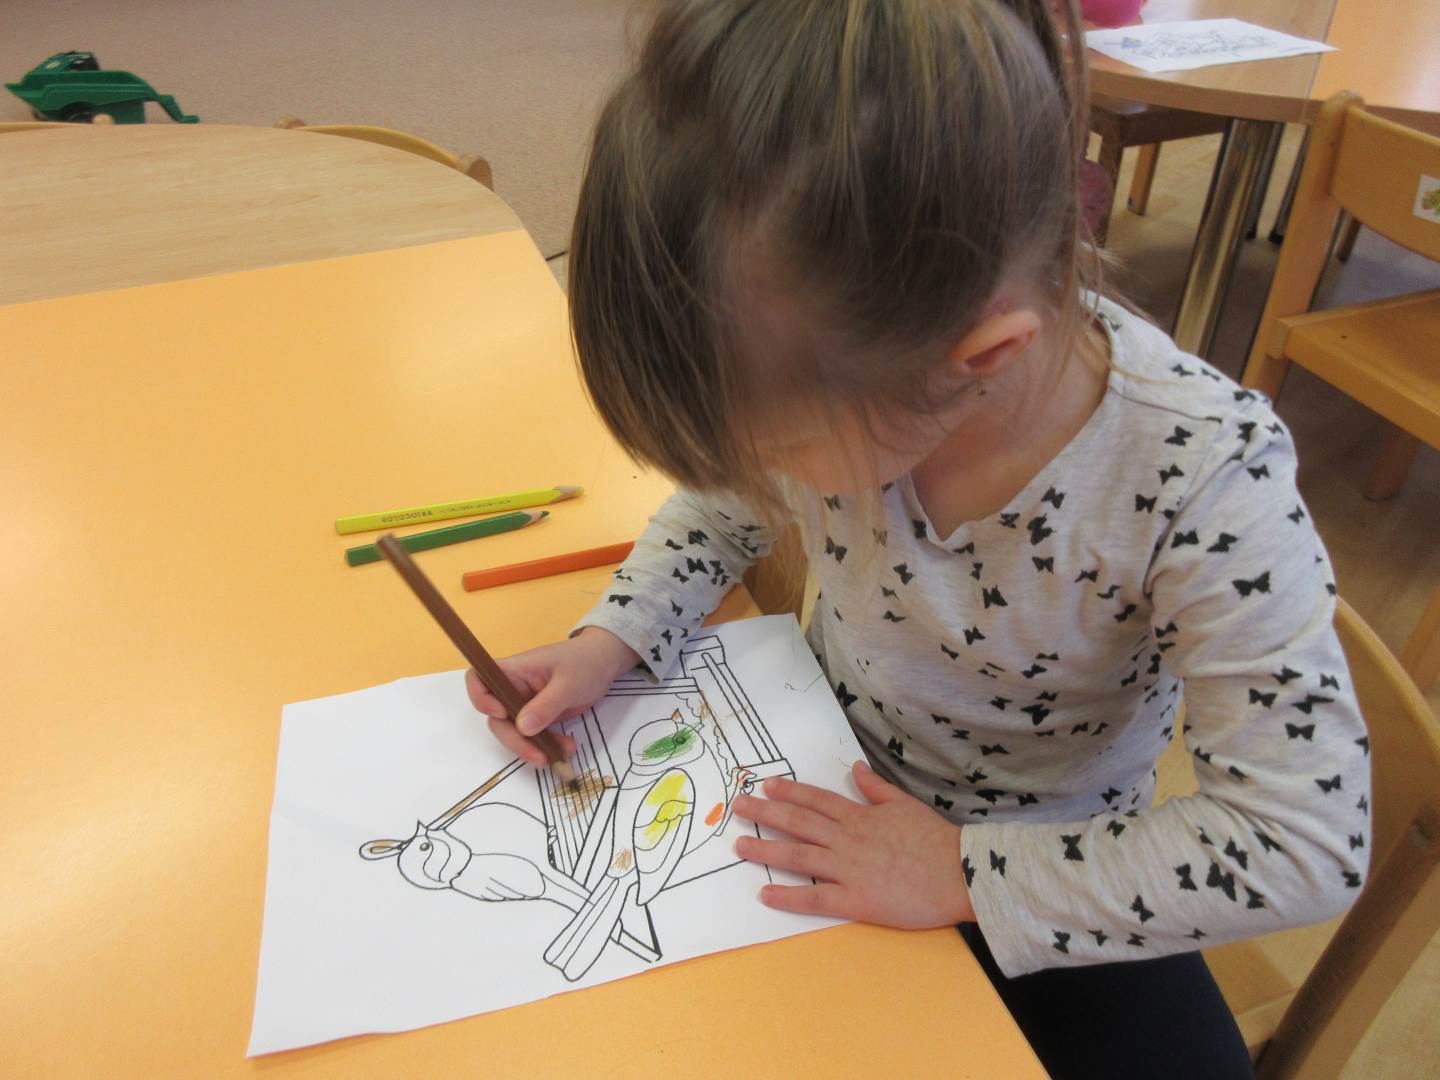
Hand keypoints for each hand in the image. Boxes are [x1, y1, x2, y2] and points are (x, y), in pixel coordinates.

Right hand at [466, 627, 638, 766]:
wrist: (604, 663)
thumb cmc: (584, 662)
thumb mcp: (568, 683)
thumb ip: (546, 705)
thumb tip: (522, 727)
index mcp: (514, 670)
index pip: (478, 679)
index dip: (481, 699)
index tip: (501, 714)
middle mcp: (513, 688)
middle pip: (496, 718)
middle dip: (515, 740)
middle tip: (539, 756)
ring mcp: (525, 704)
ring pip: (515, 733)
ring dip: (534, 748)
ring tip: (562, 753)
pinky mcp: (538, 717)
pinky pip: (533, 737)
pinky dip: (547, 746)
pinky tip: (567, 748)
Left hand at [732, 761, 973, 927]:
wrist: (960, 873)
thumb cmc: (936, 840)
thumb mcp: (906, 804)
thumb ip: (876, 788)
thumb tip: (856, 768)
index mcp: (860, 816)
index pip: (816, 800)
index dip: (789, 793)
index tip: (766, 786)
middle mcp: (847, 839)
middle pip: (798, 823)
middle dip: (765, 814)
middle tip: (738, 808)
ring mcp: (848, 869)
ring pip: (798, 856)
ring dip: (766, 850)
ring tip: (739, 845)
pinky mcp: (855, 900)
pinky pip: (815, 898)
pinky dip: (788, 896)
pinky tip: (765, 893)